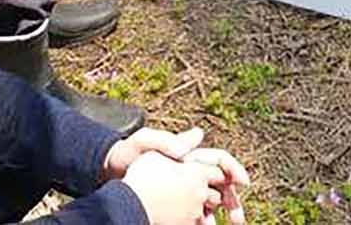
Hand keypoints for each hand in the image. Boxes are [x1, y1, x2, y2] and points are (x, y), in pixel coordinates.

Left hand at [106, 127, 249, 224]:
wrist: (107, 173)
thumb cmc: (126, 154)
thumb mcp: (145, 142)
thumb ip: (170, 140)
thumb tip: (199, 134)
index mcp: (188, 156)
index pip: (220, 160)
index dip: (234, 169)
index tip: (243, 183)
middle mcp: (189, 171)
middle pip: (220, 185)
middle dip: (233, 201)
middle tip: (238, 218)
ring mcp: (182, 189)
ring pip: (210, 203)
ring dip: (221, 215)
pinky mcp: (173, 204)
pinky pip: (193, 215)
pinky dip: (202, 222)